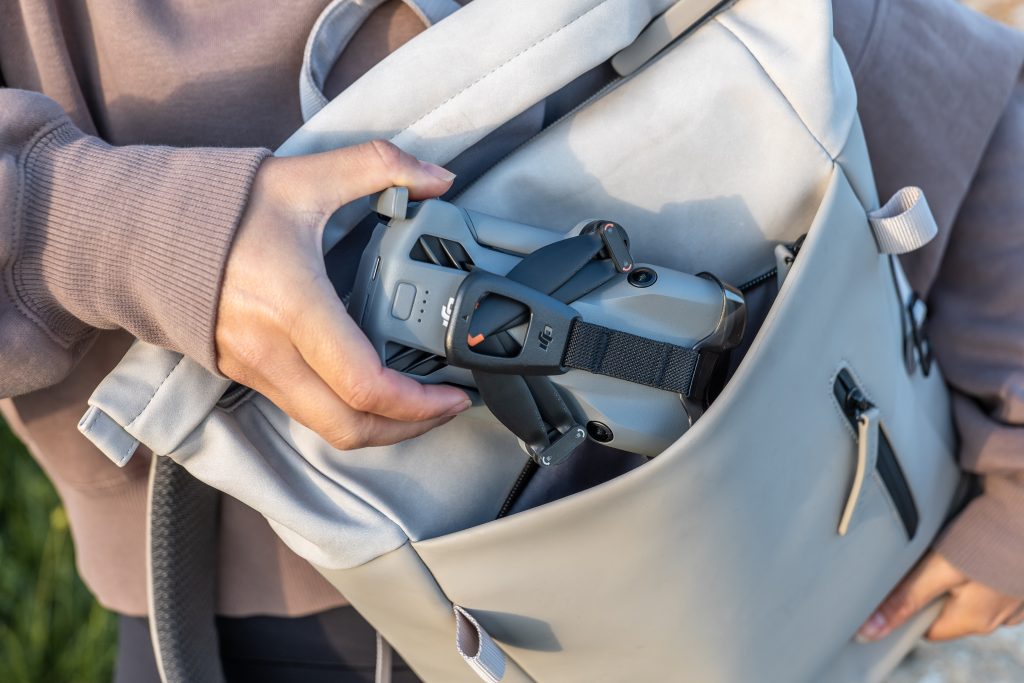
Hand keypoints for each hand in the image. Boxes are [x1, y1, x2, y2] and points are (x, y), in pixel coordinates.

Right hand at [216, 140, 470, 448]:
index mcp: (293, 306)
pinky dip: (345, 413)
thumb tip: (438, 177)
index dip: (417, 403)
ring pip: (325, 429)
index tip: (455, 394)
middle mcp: (272, 350)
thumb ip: (378, 166)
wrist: (140, 232)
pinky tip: (370, 389)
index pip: (363, 383)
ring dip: (377, 428)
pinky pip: (304, 412)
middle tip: (445, 408)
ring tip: (418, 405)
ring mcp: (255, 369)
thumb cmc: (222, 208)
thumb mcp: (304, 177)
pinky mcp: (245, 373)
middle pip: (348, 428)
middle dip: (407, 430)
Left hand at [857, 552, 1023, 641]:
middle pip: (949, 612)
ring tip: (950, 546)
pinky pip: (993, 582)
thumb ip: (907, 599)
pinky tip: (975, 543)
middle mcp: (999, 619)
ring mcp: (1016, 602)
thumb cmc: (991, 540)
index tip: (896, 586)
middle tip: (923, 558)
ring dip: (958, 577)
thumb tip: (870, 631)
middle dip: (933, 589)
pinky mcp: (1022, 583)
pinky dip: (980, 568)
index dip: (909, 610)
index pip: (927, 630)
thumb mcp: (941, 568)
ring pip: (972, 596)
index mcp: (975, 621)